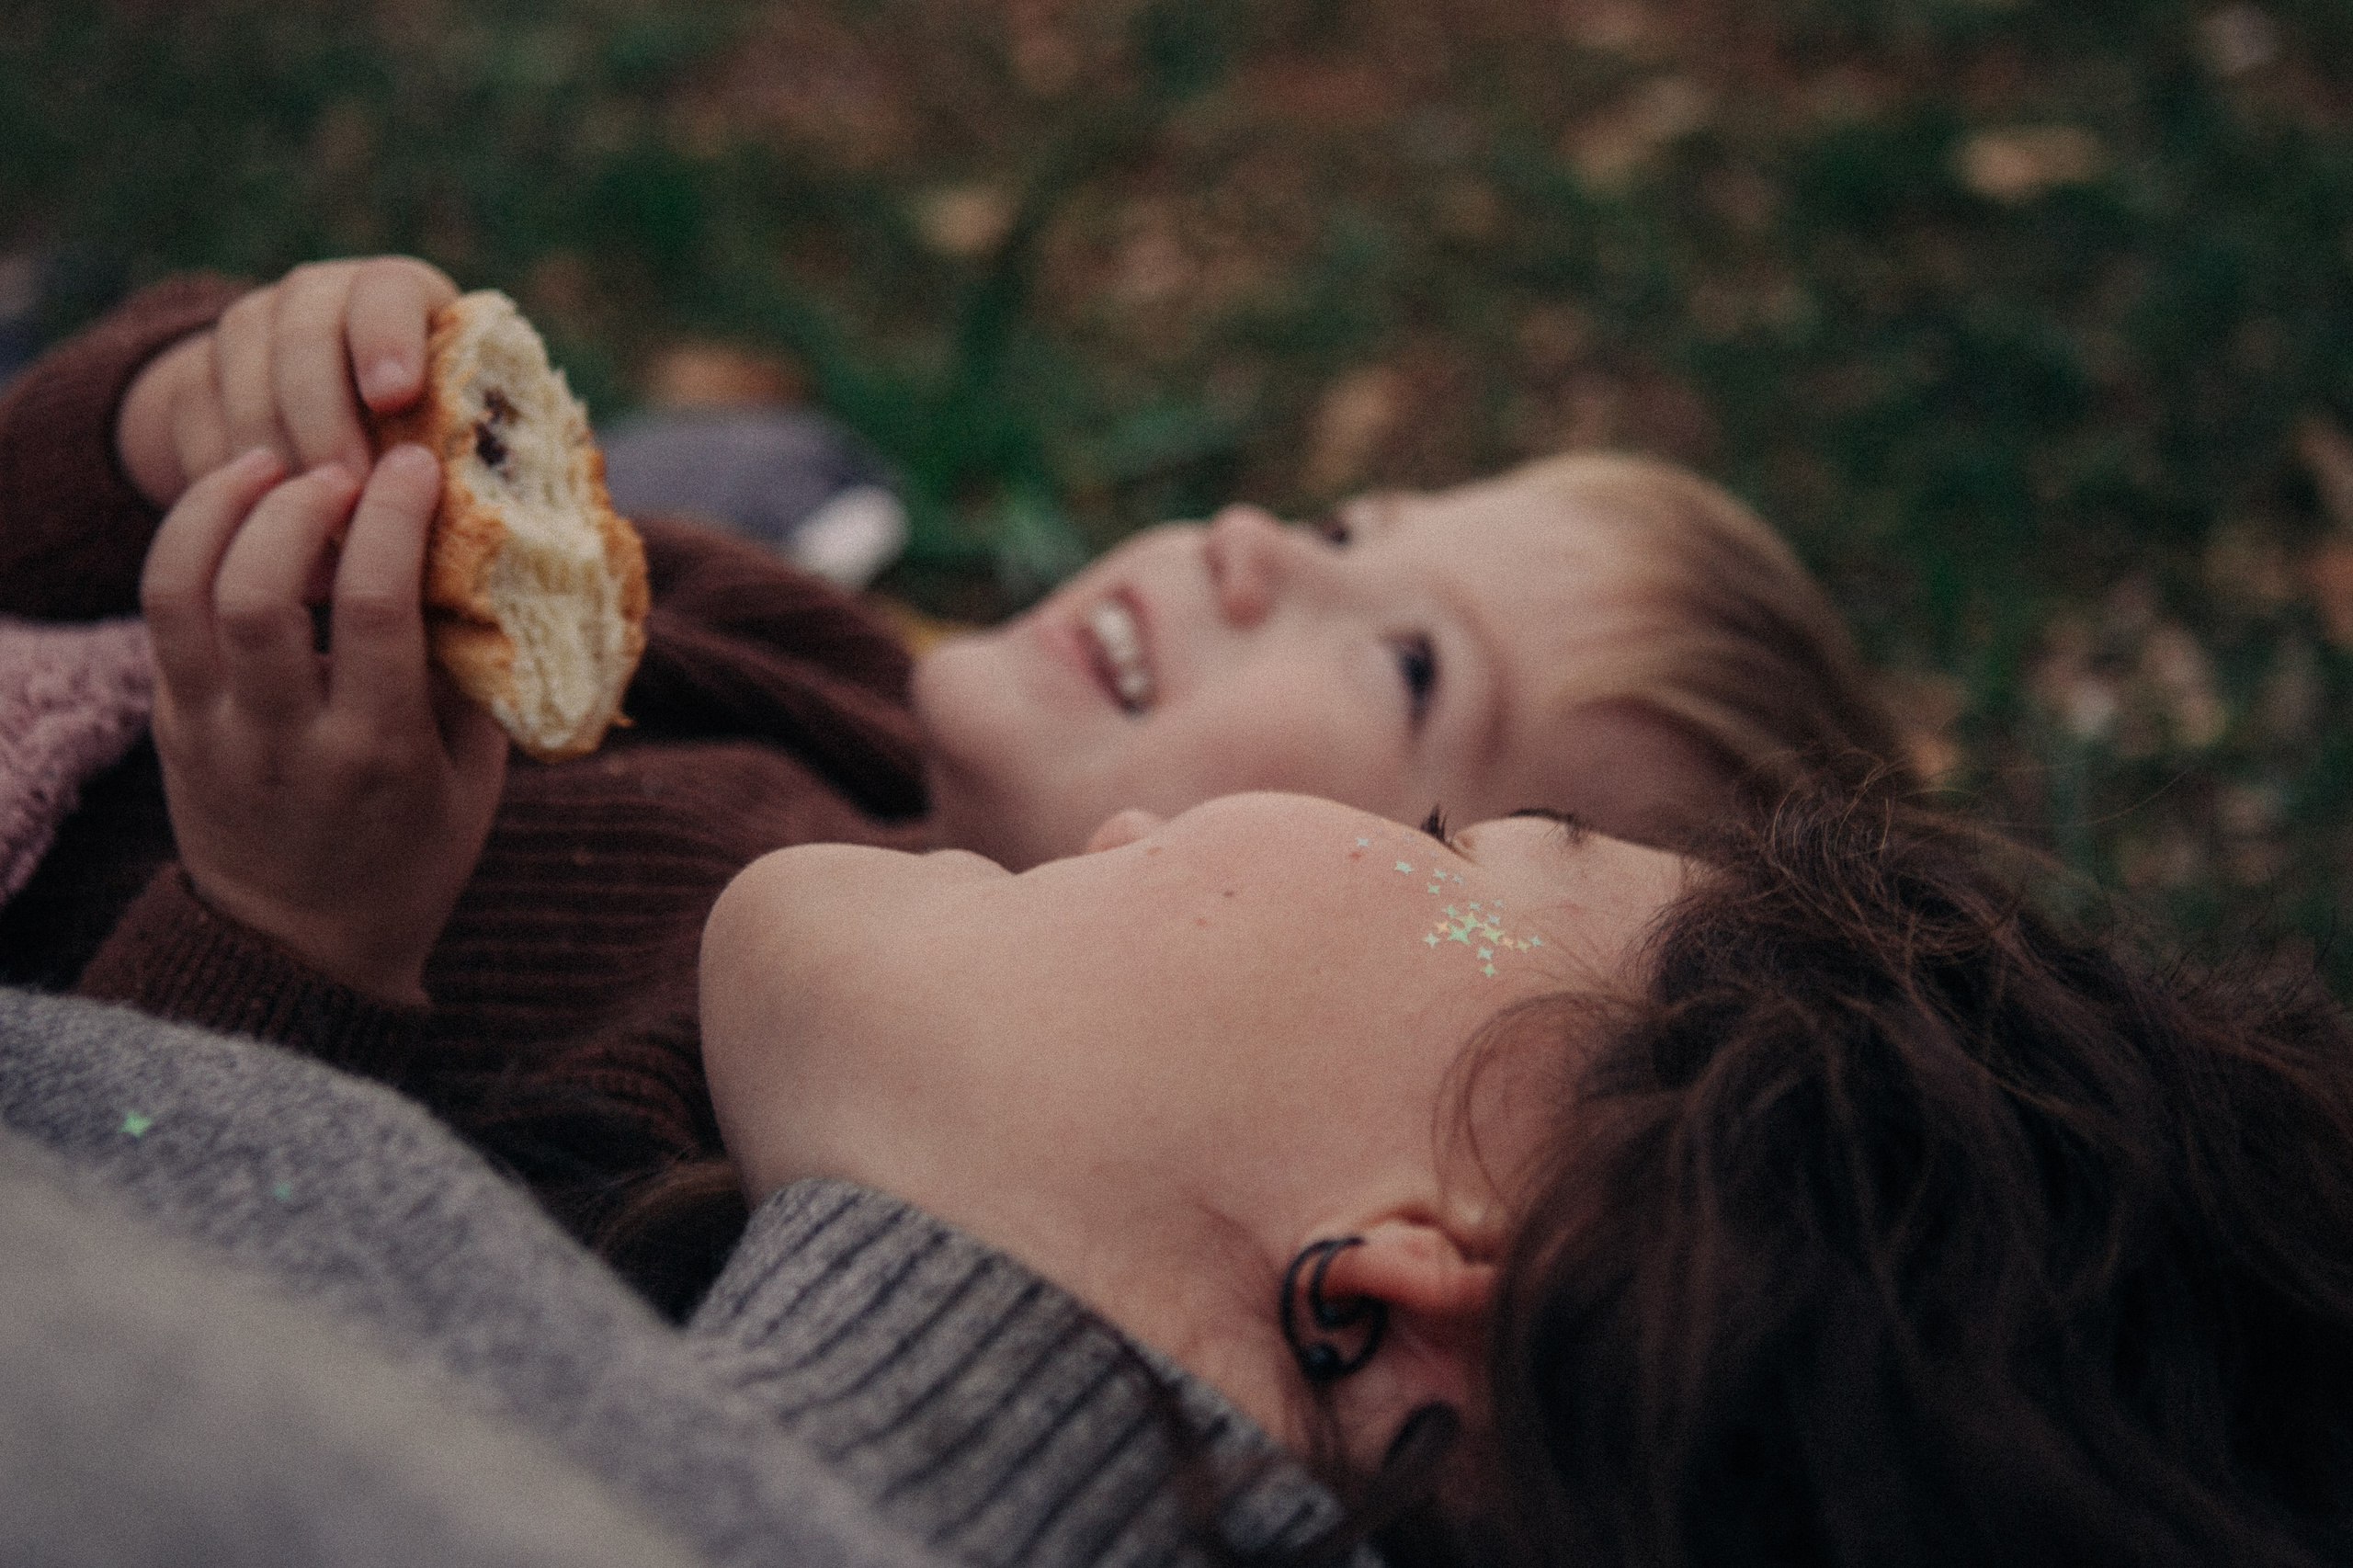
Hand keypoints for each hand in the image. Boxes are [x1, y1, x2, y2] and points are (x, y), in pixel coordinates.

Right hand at [118, 256, 457, 510]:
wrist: (321, 422)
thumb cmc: (427, 435)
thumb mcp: (458, 425)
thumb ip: (476, 443)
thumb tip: (500, 514)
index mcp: (397, 296)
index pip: (386, 291)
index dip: (388, 337)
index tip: (396, 397)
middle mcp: (317, 296)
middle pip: (306, 339)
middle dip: (327, 421)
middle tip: (354, 492)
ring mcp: (247, 331)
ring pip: (247, 384)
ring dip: (282, 460)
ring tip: (316, 527)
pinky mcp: (192, 377)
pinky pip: (199, 425)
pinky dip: (231, 480)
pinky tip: (262, 531)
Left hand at [142, 445, 507, 1004]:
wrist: (301, 949)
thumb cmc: (411, 858)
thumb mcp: (472, 782)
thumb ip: (473, 679)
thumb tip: (483, 563)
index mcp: (376, 751)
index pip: (372, 608)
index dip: (393, 517)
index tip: (418, 464)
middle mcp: (284, 739)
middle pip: (259, 589)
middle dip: (298, 502)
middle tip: (341, 465)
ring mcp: (212, 732)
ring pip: (183, 591)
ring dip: (221, 508)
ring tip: (270, 465)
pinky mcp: (170, 724)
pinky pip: (162, 615)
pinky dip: (193, 545)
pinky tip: (237, 513)